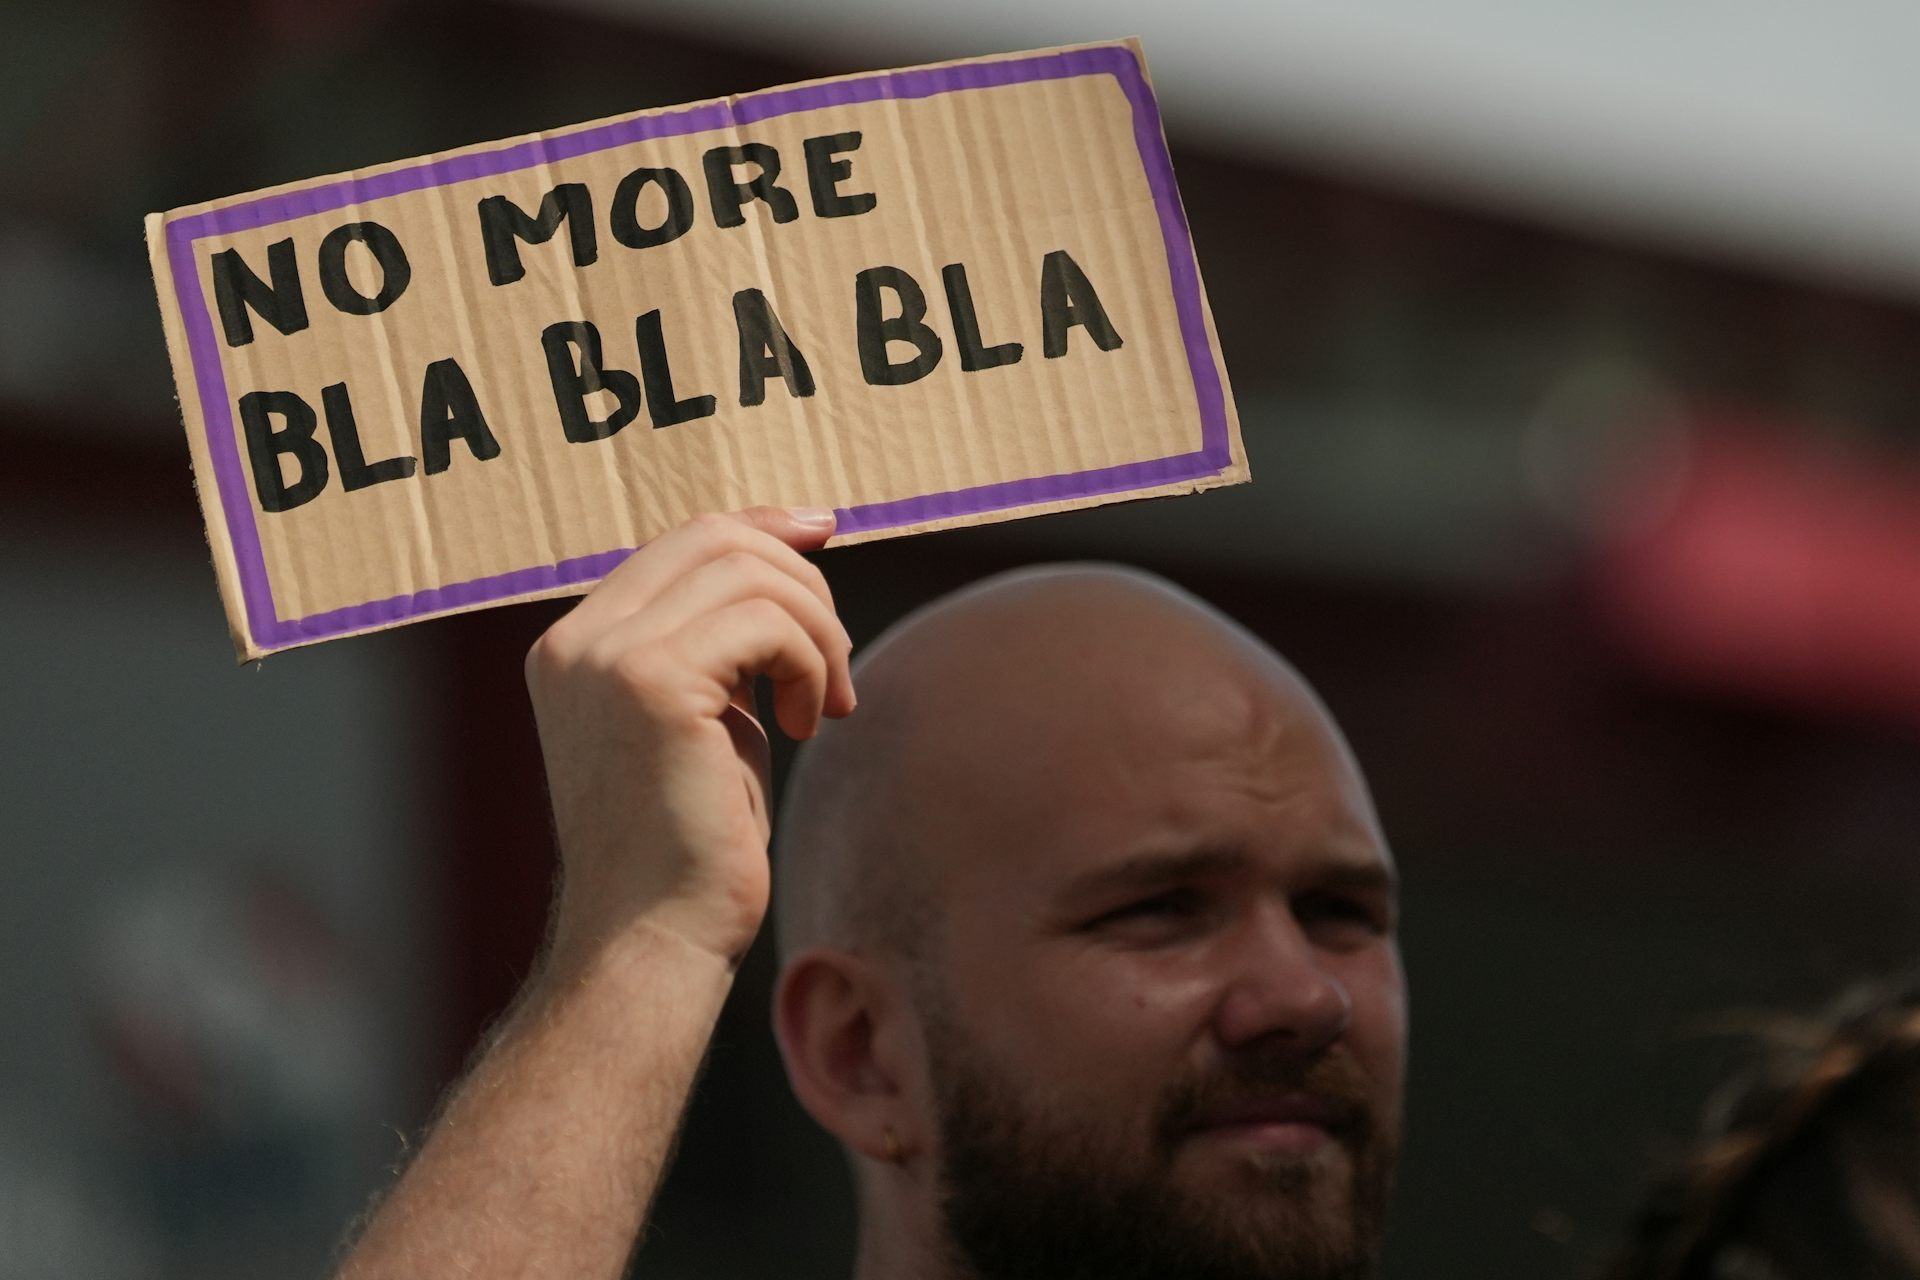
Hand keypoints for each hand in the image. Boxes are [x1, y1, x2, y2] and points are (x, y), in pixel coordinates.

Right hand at [524, 507, 854, 971]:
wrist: (653, 941)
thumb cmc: (693, 847)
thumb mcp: (708, 718)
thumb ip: (726, 639)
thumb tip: (798, 541)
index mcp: (575, 646)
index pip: (682, 540)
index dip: (763, 527)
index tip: (824, 531)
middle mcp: (576, 641)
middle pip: (718, 540)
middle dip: (803, 587)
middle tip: (834, 671)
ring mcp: (604, 658)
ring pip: (750, 574)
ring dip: (817, 634)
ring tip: (827, 706)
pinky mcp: (650, 683)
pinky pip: (766, 624)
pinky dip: (811, 662)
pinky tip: (811, 724)